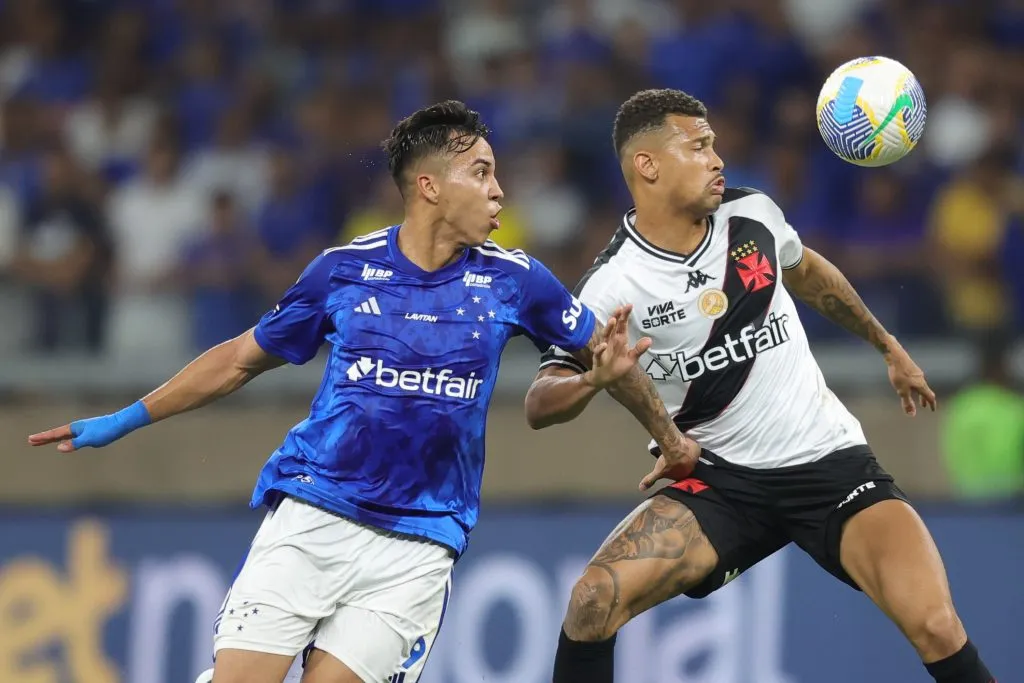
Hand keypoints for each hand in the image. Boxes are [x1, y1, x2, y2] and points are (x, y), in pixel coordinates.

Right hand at [27, 402, 150, 451]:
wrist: (121, 423)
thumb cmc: (106, 431)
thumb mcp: (90, 440)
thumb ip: (75, 444)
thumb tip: (59, 447)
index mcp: (75, 428)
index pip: (55, 435)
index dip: (43, 438)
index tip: (30, 439)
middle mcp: (77, 428)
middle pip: (57, 434)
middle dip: (44, 438)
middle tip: (31, 441)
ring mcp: (83, 430)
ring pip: (64, 435)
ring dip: (53, 439)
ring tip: (43, 441)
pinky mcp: (90, 432)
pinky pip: (73, 437)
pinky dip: (64, 439)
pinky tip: (66, 442)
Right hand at [584, 304, 651, 389]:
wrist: (604, 379)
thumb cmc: (617, 367)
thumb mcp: (631, 359)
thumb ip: (639, 349)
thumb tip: (649, 340)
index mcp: (620, 340)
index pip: (622, 325)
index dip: (625, 316)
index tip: (629, 305)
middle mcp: (611, 341)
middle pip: (614, 327)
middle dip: (617, 317)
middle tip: (620, 308)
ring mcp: (604, 349)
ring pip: (605, 336)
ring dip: (608, 328)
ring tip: (613, 320)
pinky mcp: (598, 359)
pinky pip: (598, 353)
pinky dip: (600, 348)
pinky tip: (604, 345)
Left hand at [639, 433, 700, 491]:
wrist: (674, 448)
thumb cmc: (667, 462)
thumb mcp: (657, 472)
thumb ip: (650, 480)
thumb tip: (641, 488)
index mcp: (683, 475)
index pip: (681, 473)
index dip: (677, 469)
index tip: (673, 465)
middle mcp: (691, 468)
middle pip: (687, 465)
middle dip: (682, 462)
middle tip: (676, 456)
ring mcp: (695, 459)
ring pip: (691, 457)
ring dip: (687, 455)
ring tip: (680, 450)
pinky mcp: (697, 450)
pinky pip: (695, 449)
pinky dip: (691, 448)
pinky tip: (686, 445)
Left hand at [885, 342, 936, 415]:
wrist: (896, 356)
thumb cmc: (899, 374)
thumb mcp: (902, 391)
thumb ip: (907, 402)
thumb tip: (912, 414)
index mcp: (921, 385)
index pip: (930, 397)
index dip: (931, 404)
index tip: (932, 410)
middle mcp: (921, 379)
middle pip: (925, 391)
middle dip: (924, 399)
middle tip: (924, 405)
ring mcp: (917, 373)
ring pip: (920, 385)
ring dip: (919, 392)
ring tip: (915, 396)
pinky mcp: (911, 368)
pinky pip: (916, 380)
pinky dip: (915, 386)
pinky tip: (908, 384)